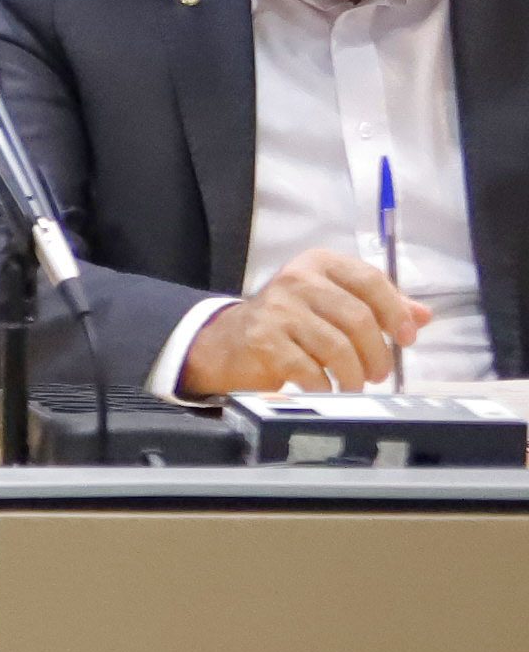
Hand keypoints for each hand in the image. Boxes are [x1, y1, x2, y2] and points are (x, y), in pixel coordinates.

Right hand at [175, 246, 427, 394]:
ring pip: (337, 347)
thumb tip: (422, 316)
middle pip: (357, 318)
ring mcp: (277, 309)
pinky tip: (326, 387)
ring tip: (356, 384)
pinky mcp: (264, 340)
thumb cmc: (291, 321)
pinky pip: (310, 369)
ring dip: (355, 374)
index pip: (370, 280)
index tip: (407, 338)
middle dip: (377, 353)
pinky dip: (325, 385)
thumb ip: (377, 306)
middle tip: (379, 372)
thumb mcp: (333, 303)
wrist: (229, 342)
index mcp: (319, 264)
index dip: (396, 312)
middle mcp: (296, 280)